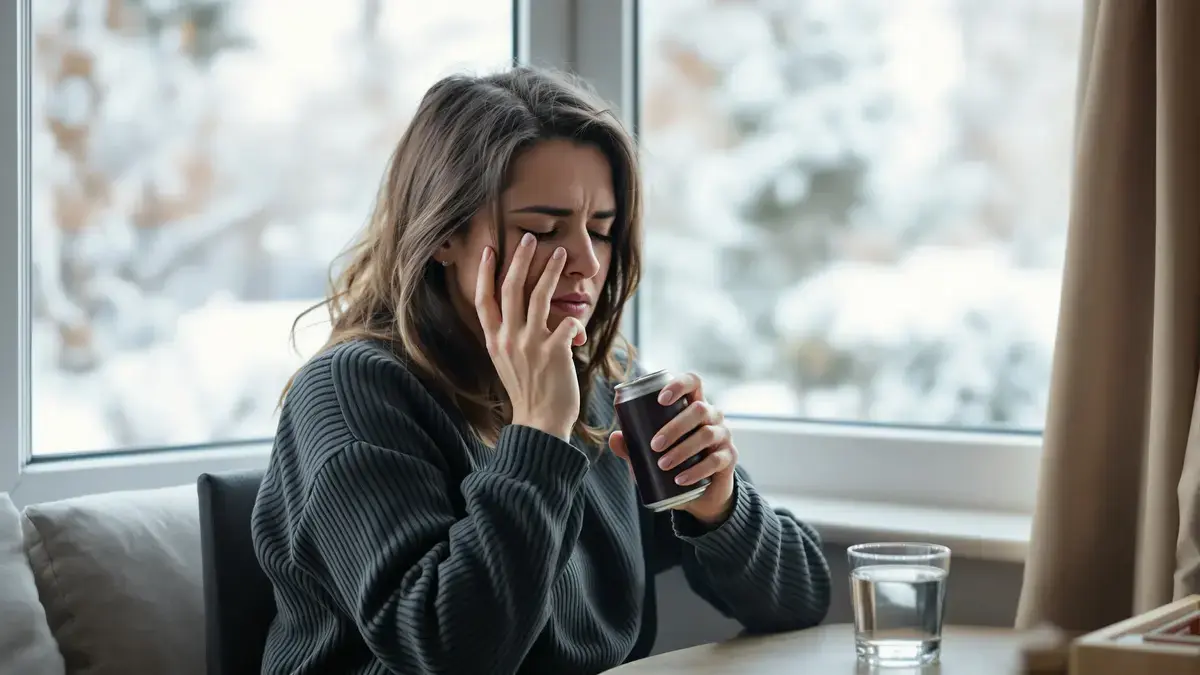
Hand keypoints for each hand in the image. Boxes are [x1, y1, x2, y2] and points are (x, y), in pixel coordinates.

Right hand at [475, 233, 585, 440]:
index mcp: (495, 341)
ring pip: (539, 296)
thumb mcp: (506, 363)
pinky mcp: (554, 352)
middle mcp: (508, 339)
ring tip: (559, 253)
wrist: (539, 425)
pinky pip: (567, 323)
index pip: (484, 300)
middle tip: (529, 237)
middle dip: (520, 258)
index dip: (485, 273)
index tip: (489, 250)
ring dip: (550, 271)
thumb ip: (509, 339)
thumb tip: (521, 320)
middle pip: (510, 288)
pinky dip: (576, 323)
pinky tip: (579, 330)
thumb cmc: (528, 394)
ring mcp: (530, 345)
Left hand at [609, 372, 737, 525]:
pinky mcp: (729, 457)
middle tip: (654, 445)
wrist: (699, 493)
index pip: (693, 382)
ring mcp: (723, 435)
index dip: (679, 385)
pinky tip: (680, 479)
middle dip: (674, 426)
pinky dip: (696, 471)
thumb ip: (633, 446)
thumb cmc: (674, 463)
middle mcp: (712, 415)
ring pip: (707, 434)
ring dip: (682, 449)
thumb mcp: (651, 454)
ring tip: (662, 464)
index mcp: (694, 405)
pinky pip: (716, 461)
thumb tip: (614, 437)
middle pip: (699, 409)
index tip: (660, 400)